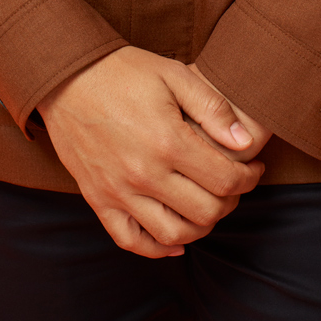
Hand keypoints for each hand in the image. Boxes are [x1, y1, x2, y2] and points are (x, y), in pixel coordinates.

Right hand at [36, 45, 265, 258]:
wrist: (66, 76)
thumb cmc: (123, 71)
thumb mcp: (174, 74)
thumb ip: (213, 108)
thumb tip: (245, 143)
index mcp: (168, 141)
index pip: (225, 180)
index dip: (249, 178)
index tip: (253, 168)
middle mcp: (144, 174)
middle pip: (205, 211)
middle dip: (230, 201)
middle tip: (234, 184)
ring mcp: (118, 191)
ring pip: (173, 234)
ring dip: (201, 227)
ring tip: (208, 206)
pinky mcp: (98, 199)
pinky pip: (130, 240)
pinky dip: (157, 249)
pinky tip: (176, 240)